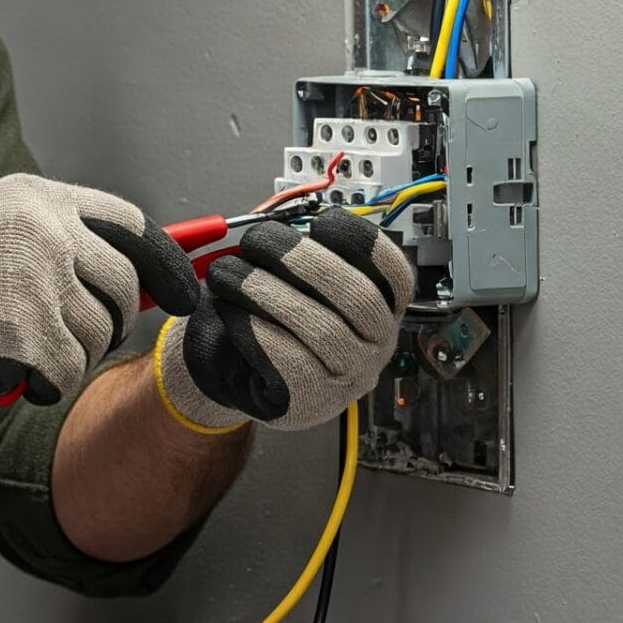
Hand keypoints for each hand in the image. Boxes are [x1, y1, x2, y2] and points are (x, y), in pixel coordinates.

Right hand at [0, 173, 199, 442]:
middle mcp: (43, 230)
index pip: (130, 223)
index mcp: (34, 197)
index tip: (180, 290)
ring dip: (68, 356)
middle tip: (73, 338)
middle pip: (122, 285)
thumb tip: (130, 276)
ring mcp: (37, 280)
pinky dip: (44, 385)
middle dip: (109, 320)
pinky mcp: (28, 333)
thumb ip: (53, 238)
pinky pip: (68, 373)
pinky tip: (6, 372)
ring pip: (97, 335)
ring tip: (17, 350)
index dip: (163, 261)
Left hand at [155, 209, 412, 432]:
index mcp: (378, 309)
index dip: (362, 243)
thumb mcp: (289, 281)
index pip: (395, 275)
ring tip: (226, 273)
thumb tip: (279, 225)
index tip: (322, 222)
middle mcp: (373, 346)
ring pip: (322, 328)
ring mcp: (347, 378)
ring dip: (265, 291)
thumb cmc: (266, 319)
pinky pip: (288, 361)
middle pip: (358, 297)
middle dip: (301, 260)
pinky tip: (229, 310)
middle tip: (256, 241)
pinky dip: (253, 329)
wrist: (231, 371)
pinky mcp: (310, 401)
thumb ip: (296, 256)